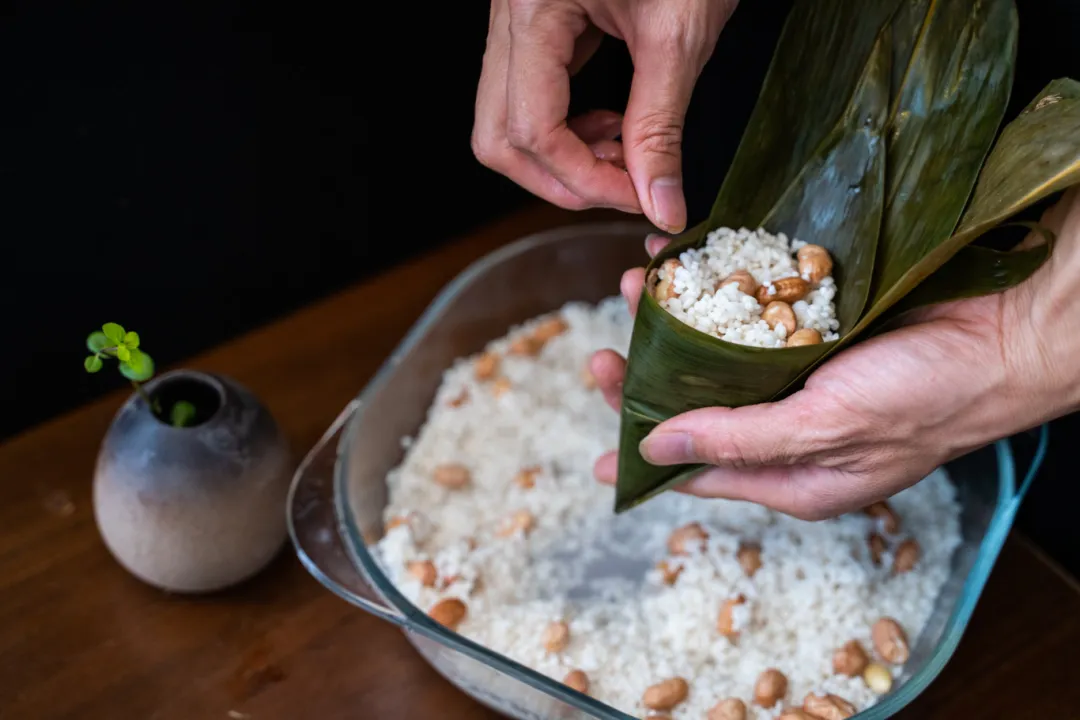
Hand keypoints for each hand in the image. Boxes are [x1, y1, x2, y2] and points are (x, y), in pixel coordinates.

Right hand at [471, 0, 737, 232]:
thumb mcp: (681, 34)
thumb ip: (663, 128)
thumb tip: (661, 204)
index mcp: (534, 8)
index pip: (531, 129)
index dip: (584, 179)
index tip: (637, 198)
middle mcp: (510, 14)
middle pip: (497, 135)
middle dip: (558, 178)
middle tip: (621, 186)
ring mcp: (517, 18)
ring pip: (506, 120)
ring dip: (561, 156)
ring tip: (624, 150)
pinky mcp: (537, 22)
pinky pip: (529, 94)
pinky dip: (568, 125)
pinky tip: (613, 122)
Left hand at [591, 189, 1079, 519]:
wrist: (1009, 330)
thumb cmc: (929, 399)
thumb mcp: (824, 430)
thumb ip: (737, 441)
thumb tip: (654, 449)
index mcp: (795, 476)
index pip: (704, 473)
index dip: (649, 460)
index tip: (601, 456)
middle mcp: (794, 429)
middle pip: (702, 410)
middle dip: (648, 381)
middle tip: (602, 353)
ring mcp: (804, 374)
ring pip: (720, 355)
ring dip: (675, 326)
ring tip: (636, 290)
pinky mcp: (817, 324)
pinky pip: (752, 313)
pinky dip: (717, 293)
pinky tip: (688, 265)